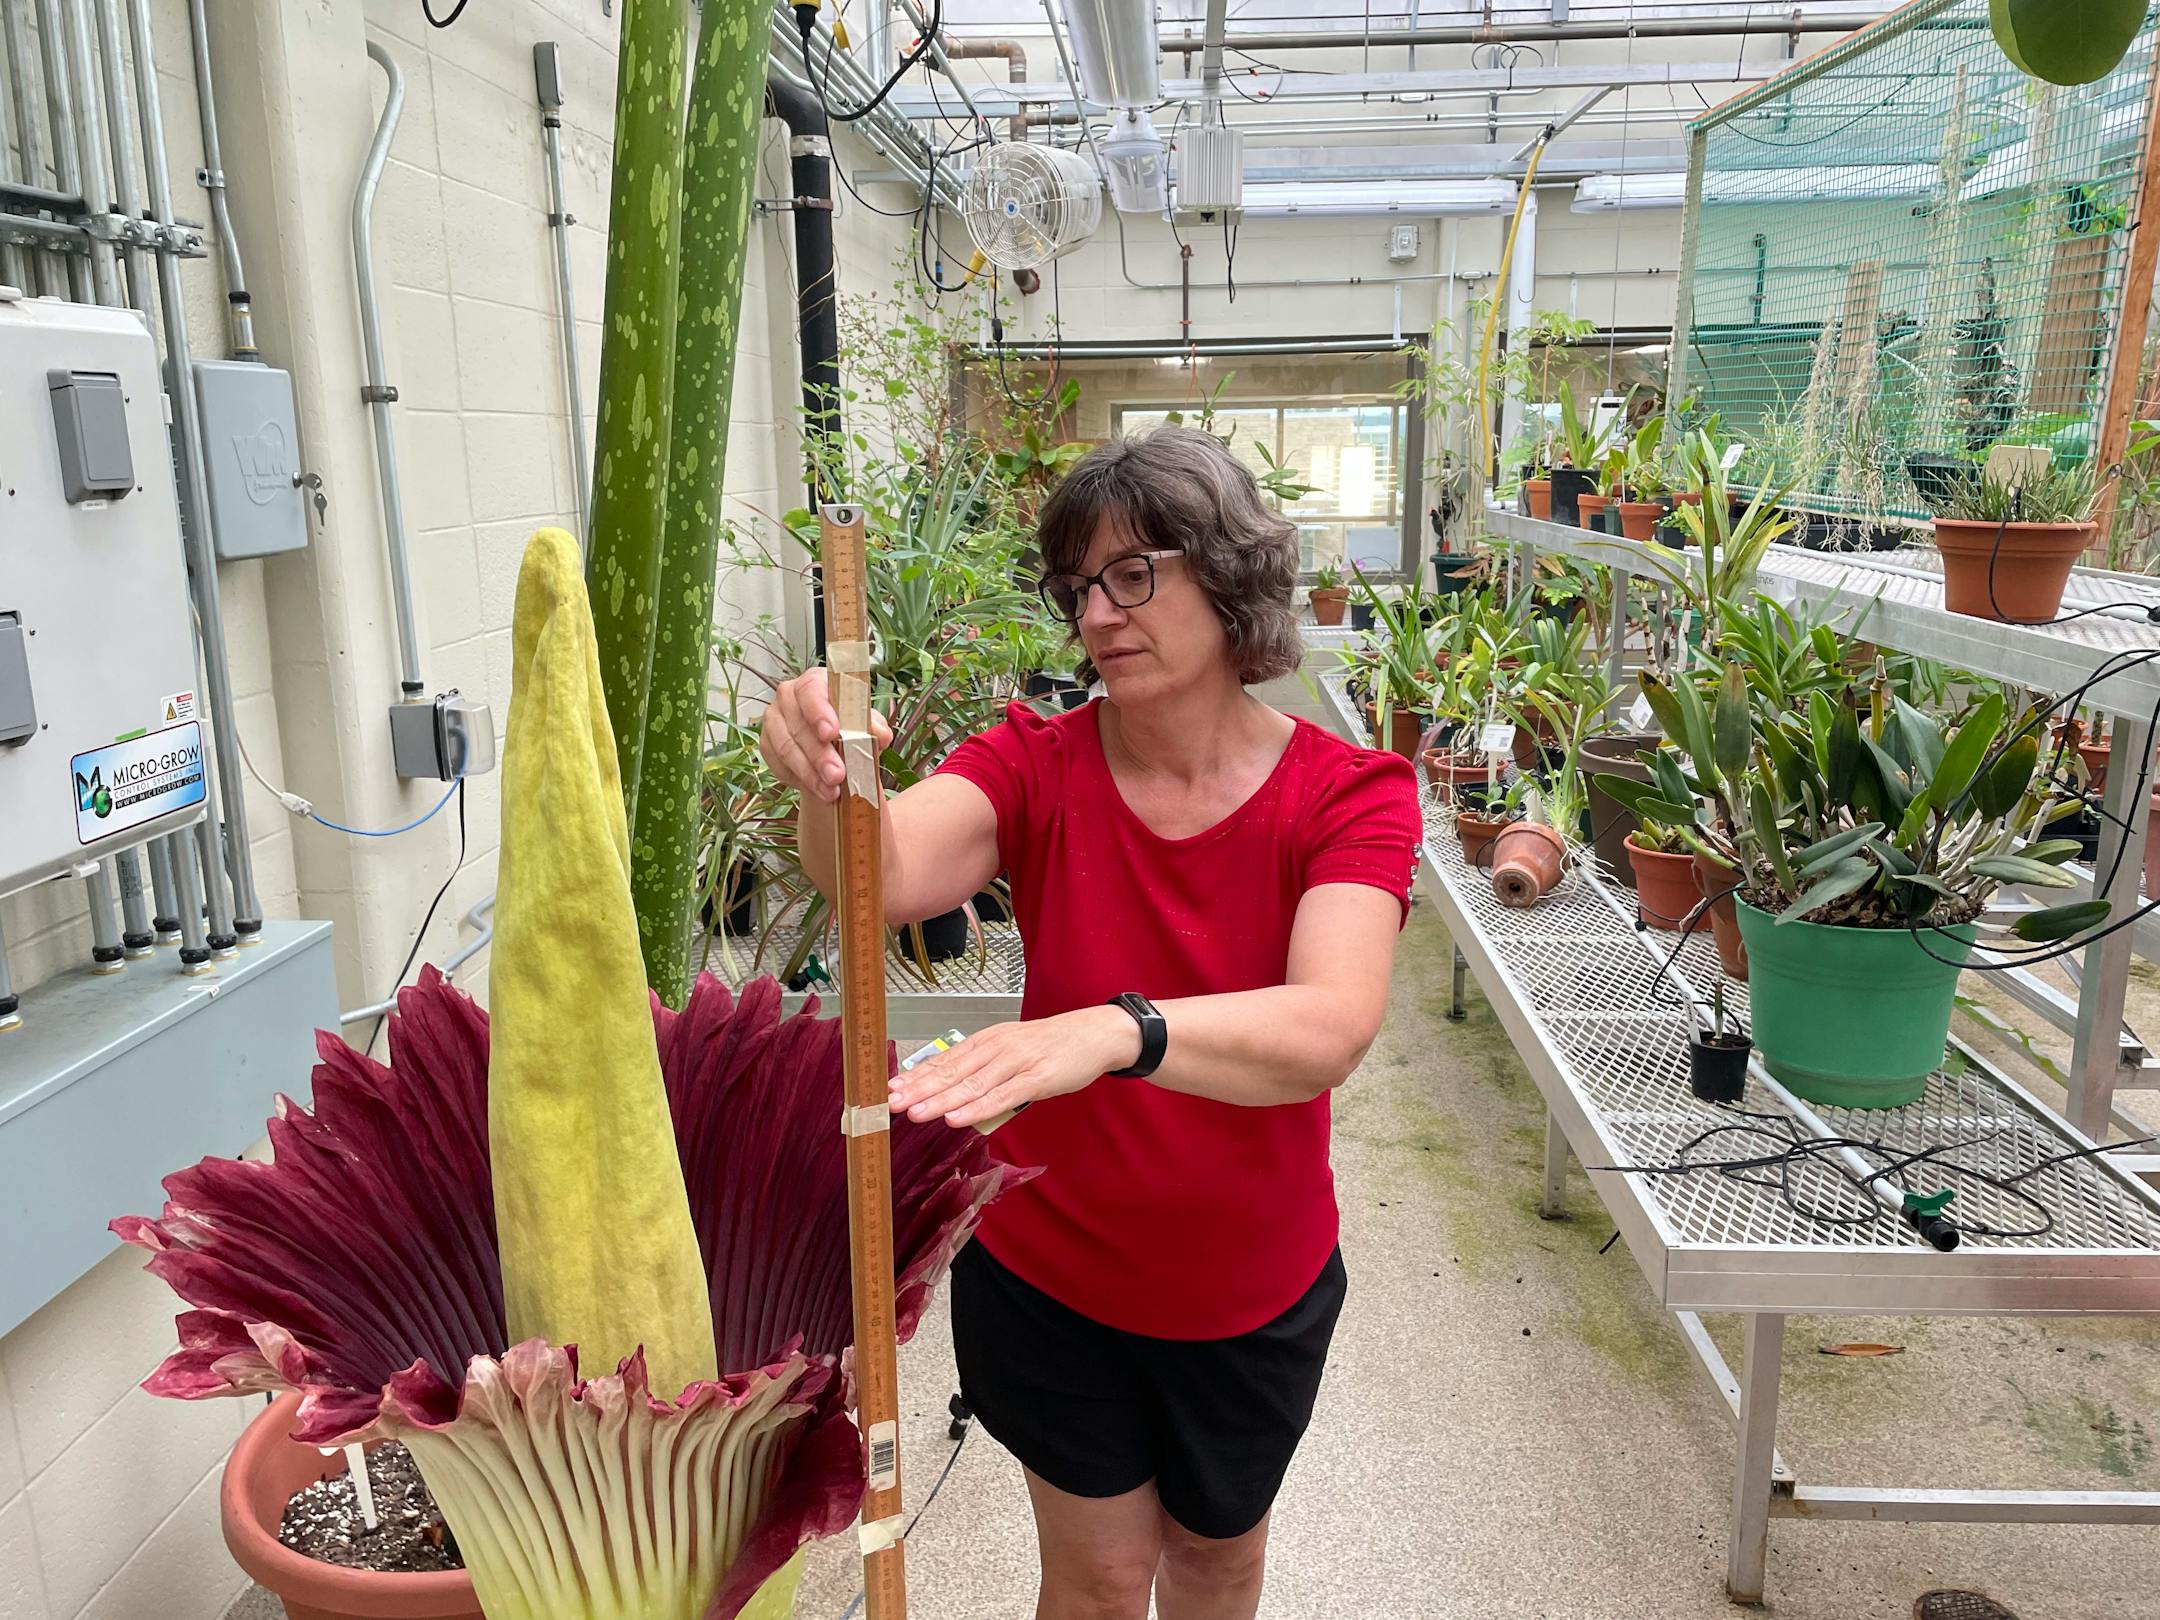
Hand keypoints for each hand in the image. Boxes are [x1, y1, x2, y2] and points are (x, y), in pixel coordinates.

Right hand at [758, 669, 893, 802]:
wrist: (832, 748)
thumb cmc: (849, 727)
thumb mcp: (866, 724)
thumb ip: (874, 727)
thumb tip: (880, 735)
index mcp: (814, 682)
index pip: (811, 690)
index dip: (820, 711)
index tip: (832, 733)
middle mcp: (789, 696)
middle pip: (799, 724)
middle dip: (819, 754)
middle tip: (837, 775)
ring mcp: (774, 720)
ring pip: (787, 747)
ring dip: (810, 772)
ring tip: (830, 790)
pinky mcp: (767, 744)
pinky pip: (777, 763)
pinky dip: (799, 779)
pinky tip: (817, 789)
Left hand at [888, 1007, 1140, 1129]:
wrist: (1093, 1034)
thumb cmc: (1049, 1046)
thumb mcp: (1010, 1050)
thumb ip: (983, 1070)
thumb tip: (951, 1095)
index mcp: (986, 1041)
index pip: (945, 1060)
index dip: (917, 1076)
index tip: (891, 1089)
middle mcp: (996, 1048)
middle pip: (952, 1072)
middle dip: (919, 1089)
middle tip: (891, 1103)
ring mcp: (1016, 1062)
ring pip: (972, 1085)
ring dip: (941, 1100)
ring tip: (915, 1113)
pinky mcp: (1037, 1078)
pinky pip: (1001, 1096)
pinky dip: (976, 1109)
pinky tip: (956, 1118)